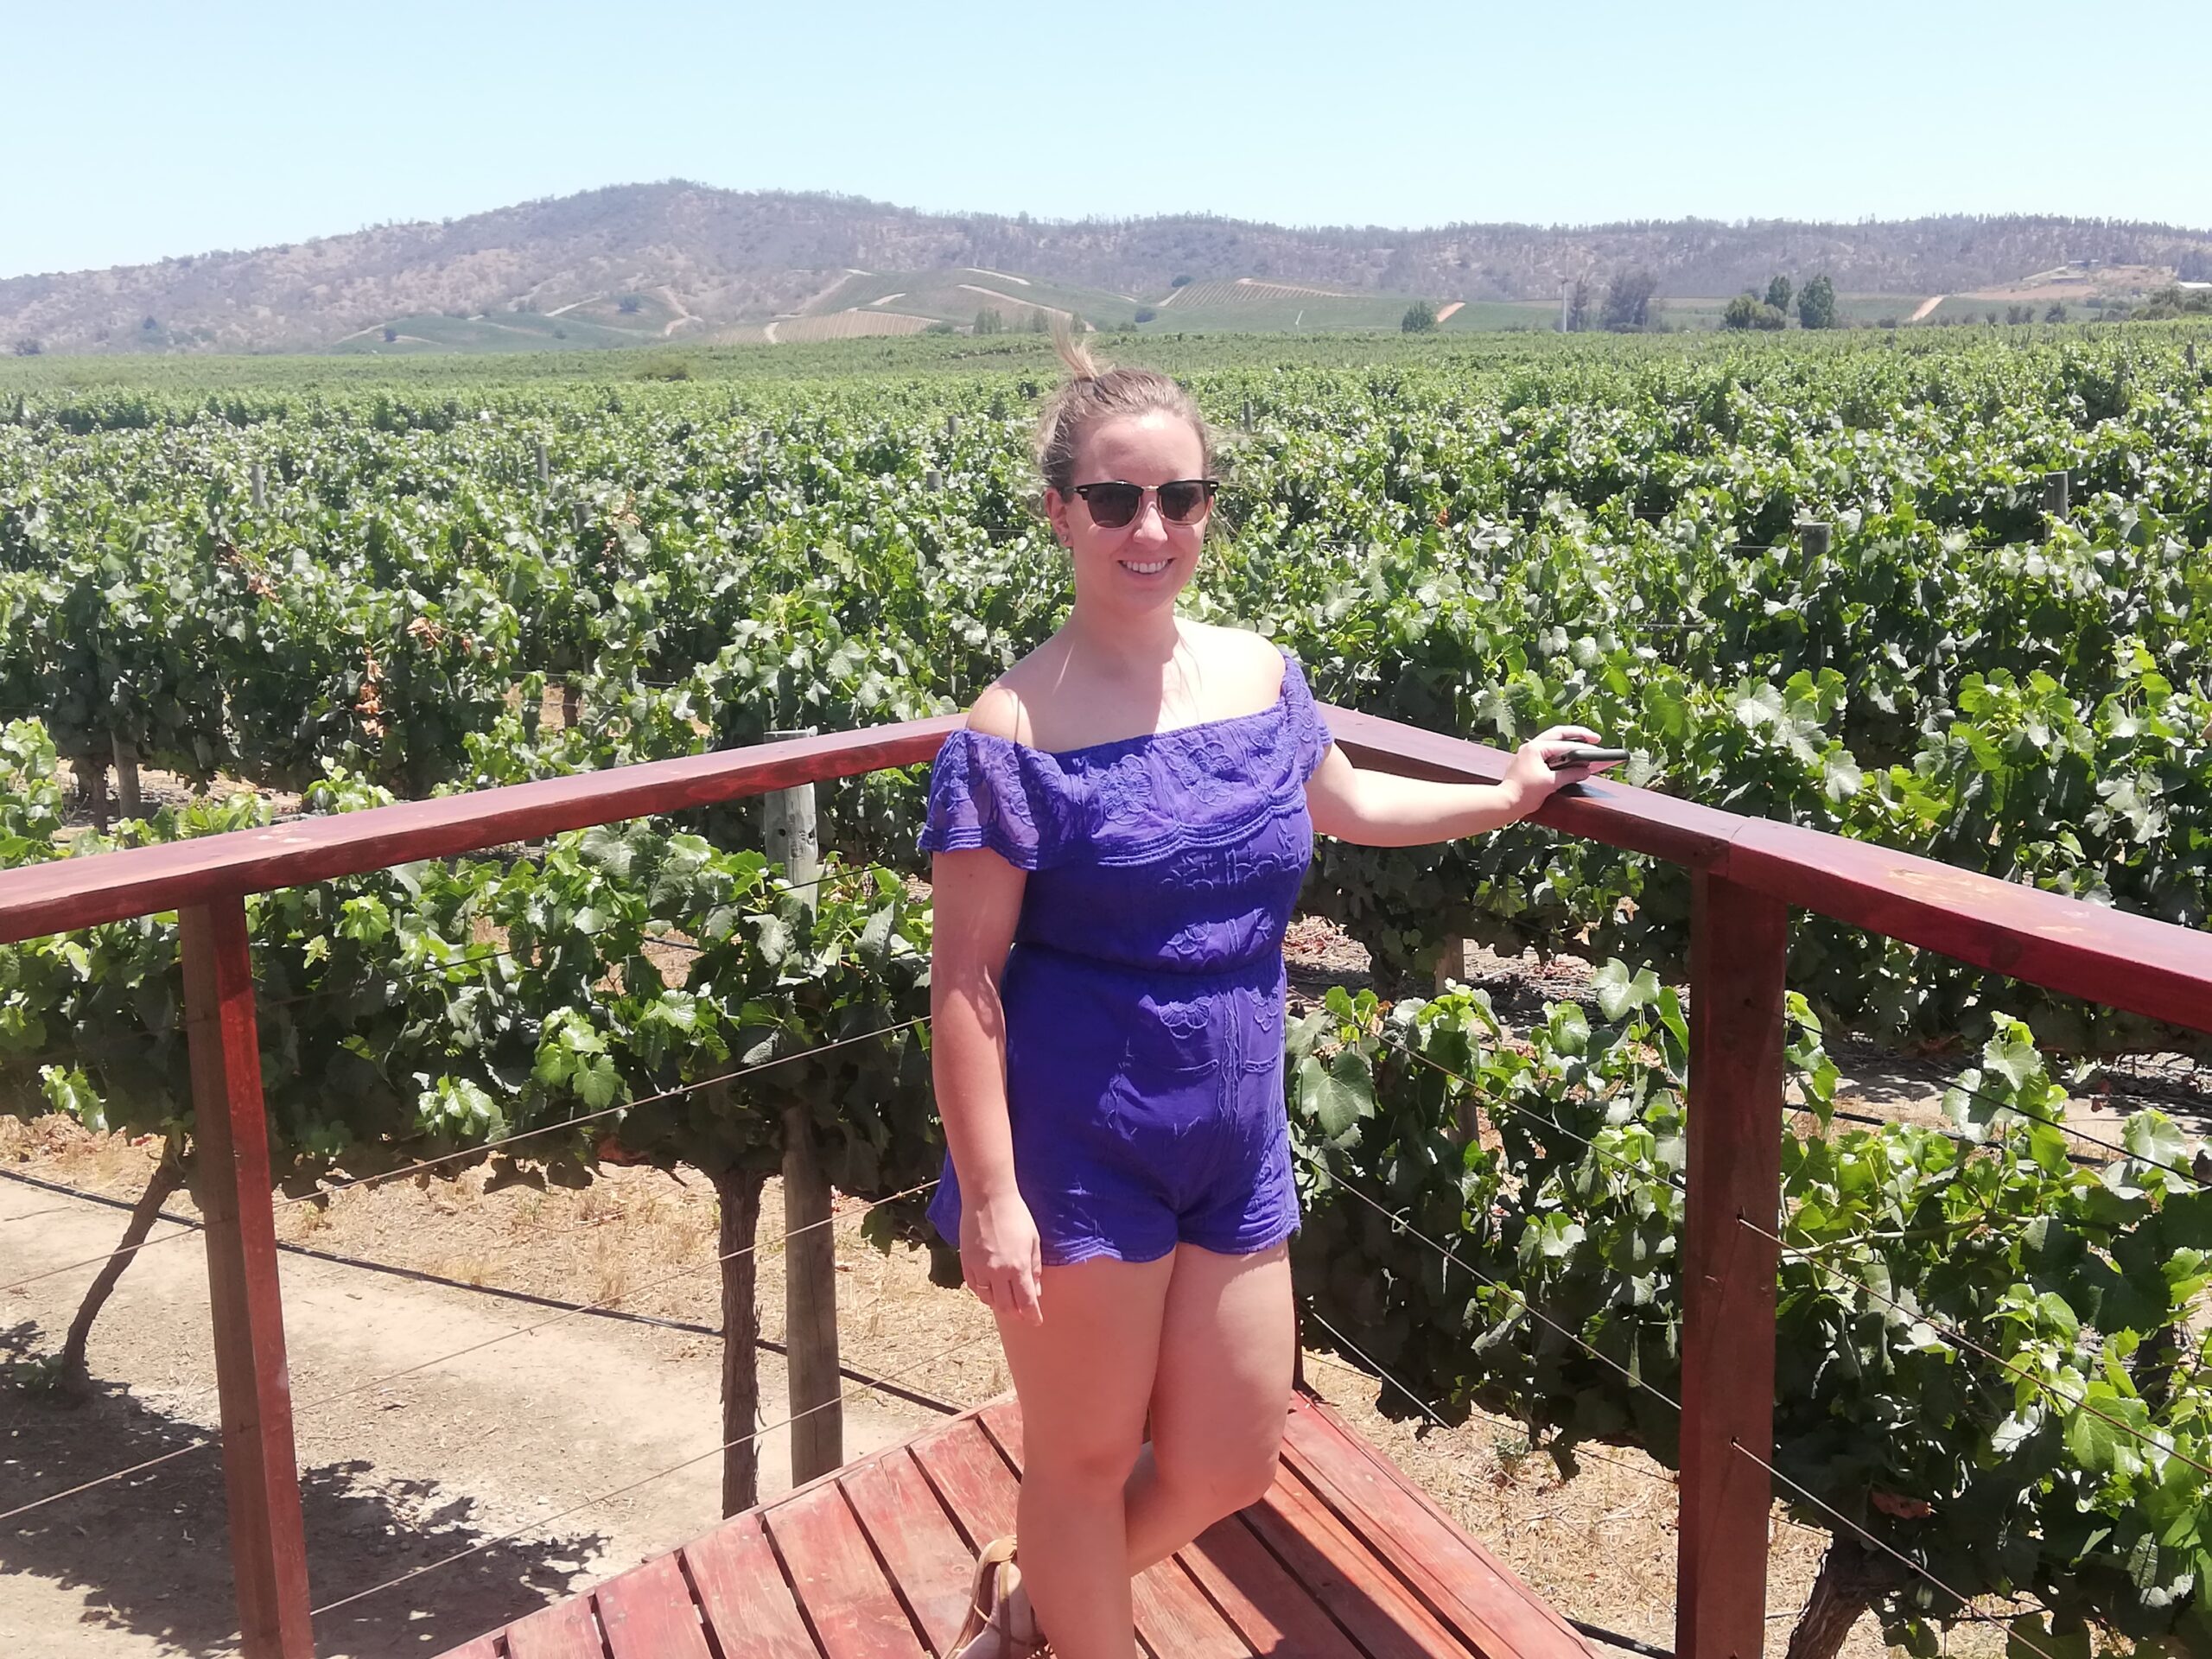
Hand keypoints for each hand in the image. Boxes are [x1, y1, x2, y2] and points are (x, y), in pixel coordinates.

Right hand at [960, 1189, 1043, 1325]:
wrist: (988, 1198)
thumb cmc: (1016, 1215)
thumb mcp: (1033, 1240)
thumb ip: (1035, 1268)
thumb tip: (1036, 1291)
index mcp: (1018, 1266)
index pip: (1026, 1302)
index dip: (1032, 1315)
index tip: (1036, 1321)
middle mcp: (998, 1272)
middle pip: (1007, 1306)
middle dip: (1016, 1314)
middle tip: (1022, 1314)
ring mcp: (980, 1268)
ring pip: (988, 1299)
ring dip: (999, 1305)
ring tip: (1006, 1302)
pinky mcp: (966, 1263)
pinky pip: (974, 1287)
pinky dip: (983, 1292)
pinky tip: (990, 1288)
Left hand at [1501, 725, 1619, 816]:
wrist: (1505, 803)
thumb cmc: (1524, 793)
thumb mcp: (1550, 784)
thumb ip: (1570, 775)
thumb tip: (1585, 771)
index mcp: (1536, 748)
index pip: (1565, 745)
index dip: (1583, 748)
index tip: (1598, 751)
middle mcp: (1531, 746)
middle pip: (1559, 734)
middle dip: (1578, 735)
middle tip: (1595, 738)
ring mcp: (1528, 753)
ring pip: (1553, 741)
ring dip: (1569, 742)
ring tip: (1585, 743)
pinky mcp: (1528, 762)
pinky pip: (1548, 752)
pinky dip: (1561, 753)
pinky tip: (1570, 757)